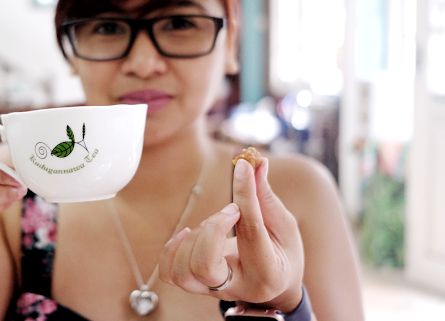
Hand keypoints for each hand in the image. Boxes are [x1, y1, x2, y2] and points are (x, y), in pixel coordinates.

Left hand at [158, 158, 304, 312]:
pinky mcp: (197, 286)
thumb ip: (264, 196)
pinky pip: (168, 273)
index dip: (244, 193)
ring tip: (211, 226)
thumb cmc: (282, 252)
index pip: (250, 231)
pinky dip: (172, 249)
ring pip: (182, 272)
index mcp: (267, 271)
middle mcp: (238, 287)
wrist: (276, 287)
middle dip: (211, 228)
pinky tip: (188, 234)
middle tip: (231, 211)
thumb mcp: (284, 225)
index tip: (241, 166)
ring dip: (192, 240)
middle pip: (204, 265)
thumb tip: (254, 162)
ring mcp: (213, 291)